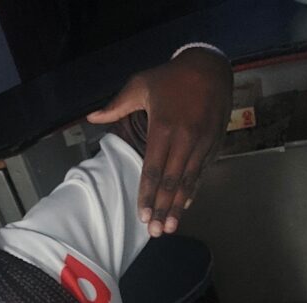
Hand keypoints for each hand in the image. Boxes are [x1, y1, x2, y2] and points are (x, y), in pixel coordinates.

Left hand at [88, 47, 232, 236]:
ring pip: (189, 180)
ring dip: (179, 206)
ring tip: (170, 226)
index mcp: (163, 127)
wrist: (211, 66)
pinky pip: (202, 172)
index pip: (153, 168)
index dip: (147, 194)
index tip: (142, 215)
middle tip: (155, 231)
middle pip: (171, 180)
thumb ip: (117, 105)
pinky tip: (186, 205)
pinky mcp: (215, 143)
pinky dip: (194, 190)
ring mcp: (202, 142)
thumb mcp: (141, 84)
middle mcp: (185, 138)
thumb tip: (91, 117)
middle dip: (162, 207)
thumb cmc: (171, 77)